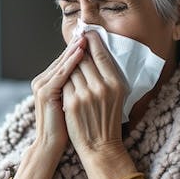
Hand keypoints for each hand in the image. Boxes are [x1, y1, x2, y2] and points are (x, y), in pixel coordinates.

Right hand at [31, 35, 85, 153]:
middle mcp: (41, 80)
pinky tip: (82, 52)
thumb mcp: (71, 100)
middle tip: (89, 29)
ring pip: (62, 63)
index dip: (78, 48)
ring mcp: (41, 85)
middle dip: (77, 44)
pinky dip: (72, 62)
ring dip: (75, 49)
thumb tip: (92, 72)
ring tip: (87, 36)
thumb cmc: (65, 126)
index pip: (65, 60)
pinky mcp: (45, 91)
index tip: (91, 36)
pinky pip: (62, 73)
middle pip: (62, 58)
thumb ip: (76, 86)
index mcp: (47, 81)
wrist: (51, 145)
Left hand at [62, 31, 136, 178]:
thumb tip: (97, 52)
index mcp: (117, 83)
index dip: (93, 41)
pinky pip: (64, 82)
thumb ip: (109, 75)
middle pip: (84, 59)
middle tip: (75, 39)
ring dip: (69, 63)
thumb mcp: (118, 95)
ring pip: (71, 69)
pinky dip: (62, 78)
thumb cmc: (109, 119)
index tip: (87, 32)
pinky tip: (61, 74)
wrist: (101, 146)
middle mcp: (102, 87)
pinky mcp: (72, 102)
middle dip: (78, 49)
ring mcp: (85, 94)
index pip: (101, 55)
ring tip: (69, 56)